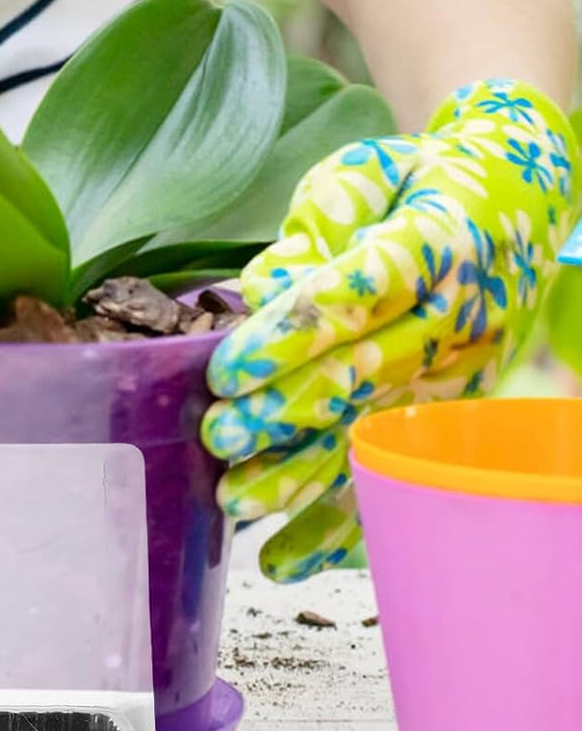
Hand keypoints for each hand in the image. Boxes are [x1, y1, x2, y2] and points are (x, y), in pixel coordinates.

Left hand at [203, 79, 577, 581]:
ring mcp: (459, 373)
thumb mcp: (370, 170)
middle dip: (284, 412)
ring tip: (235, 502)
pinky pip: (402, 474)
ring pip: (377, 432)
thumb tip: (265, 286)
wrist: (512, 200)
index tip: (228, 366)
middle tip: (218, 435)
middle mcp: (456, 317)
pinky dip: (345, 525)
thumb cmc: (417, 183)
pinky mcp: (453, 414)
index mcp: (437, 243)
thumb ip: (323, 219)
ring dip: (303, 475)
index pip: (361, 293)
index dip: (293, 334)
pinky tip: (286, 560)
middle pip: (364, 373)